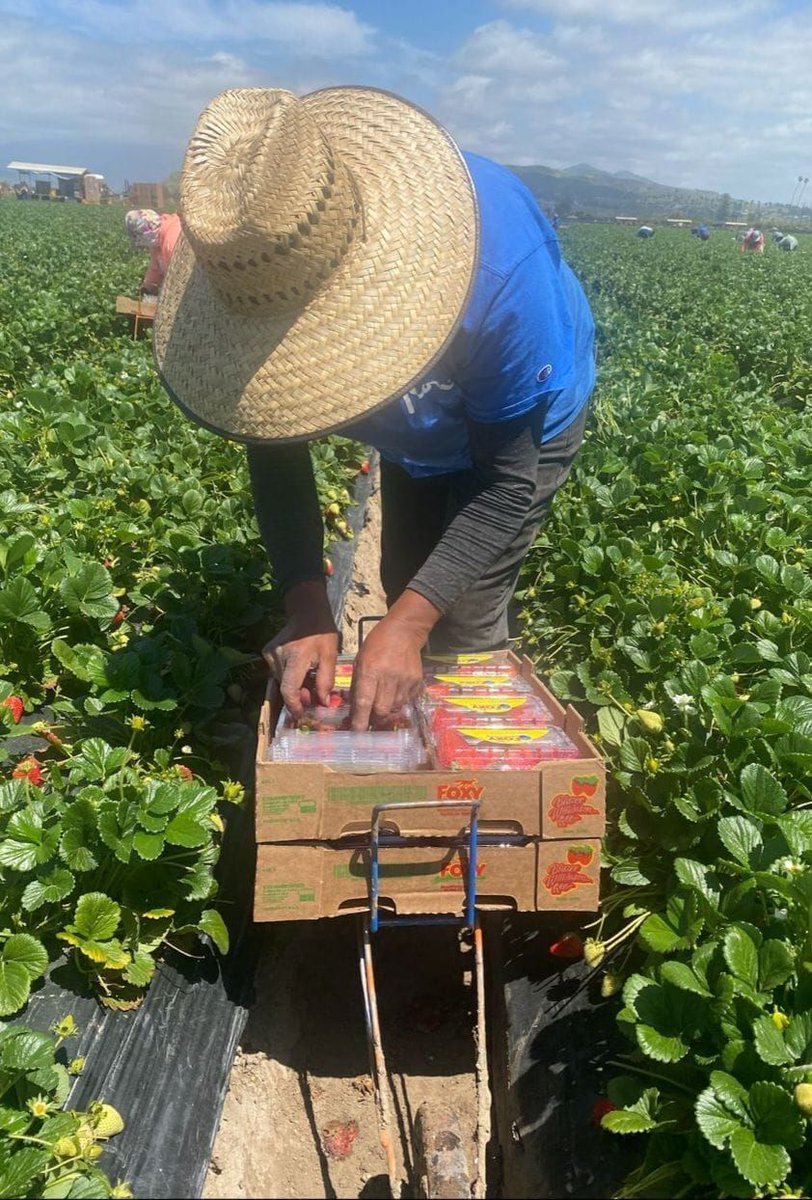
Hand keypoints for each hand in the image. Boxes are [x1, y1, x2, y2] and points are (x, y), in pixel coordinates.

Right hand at [262, 581, 337, 719]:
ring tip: (308, 682)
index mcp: (296, 657)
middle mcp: (278, 656)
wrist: (306, 611)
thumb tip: (323, 703)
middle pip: (285, 687)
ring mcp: (270, 654)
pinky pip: (277, 672)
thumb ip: (326, 680)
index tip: (302, 715)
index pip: (289, 689)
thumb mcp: (330, 655)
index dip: (294, 705)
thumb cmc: (322, 633)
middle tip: (312, 698)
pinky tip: (299, 672)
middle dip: (298, 697)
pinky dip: (288, 677)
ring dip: (294, 686)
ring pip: (281, 681)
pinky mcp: (267, 653)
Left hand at [350, 590, 439, 730]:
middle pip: (381, 710)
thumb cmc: (376, 645)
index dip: (360, 720)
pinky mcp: (416, 681)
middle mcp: (388, 677)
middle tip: (370, 718)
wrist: (404, 632)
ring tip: (383, 702)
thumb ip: (357, 684)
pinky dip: (399, 702)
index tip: (357, 732)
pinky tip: (395, 693)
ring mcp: (405, 680)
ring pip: (395, 708)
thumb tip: (355, 708)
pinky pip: (406, 700)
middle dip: (374, 718)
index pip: (364, 701)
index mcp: (370, 671)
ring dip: (387, 710)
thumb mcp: (360, 660)